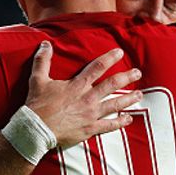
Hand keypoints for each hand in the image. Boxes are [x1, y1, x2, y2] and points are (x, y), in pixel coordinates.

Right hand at [26, 41, 142, 147]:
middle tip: (138, 73)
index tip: (120, 52)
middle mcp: (87, 98)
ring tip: (139, 95)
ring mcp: (90, 115)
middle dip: (126, 78)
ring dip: (129, 99)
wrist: (36, 130)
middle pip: (112, 85)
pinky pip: (109, 126)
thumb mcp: (37, 80)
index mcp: (77, 85)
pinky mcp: (89, 129)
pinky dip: (120, 122)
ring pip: (115, 104)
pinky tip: (128, 119)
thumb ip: (43, 61)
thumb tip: (45, 44)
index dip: (110, 58)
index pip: (97, 67)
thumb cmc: (37, 105)